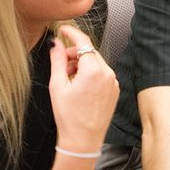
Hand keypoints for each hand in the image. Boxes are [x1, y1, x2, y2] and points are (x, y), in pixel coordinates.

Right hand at [49, 24, 119, 152]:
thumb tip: (54, 43)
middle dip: (73, 54)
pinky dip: (90, 74)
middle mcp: (107, 74)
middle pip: (89, 52)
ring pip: (95, 63)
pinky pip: (102, 74)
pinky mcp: (114, 90)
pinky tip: (79, 87)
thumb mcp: (57, 86)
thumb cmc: (69, 117)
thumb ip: (57, 60)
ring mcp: (113, 82)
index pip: (83, 41)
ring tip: (69, 80)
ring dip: (81, 65)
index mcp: (93, 71)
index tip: (63, 29)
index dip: (72, 32)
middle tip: (60, 65)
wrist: (83, 140)